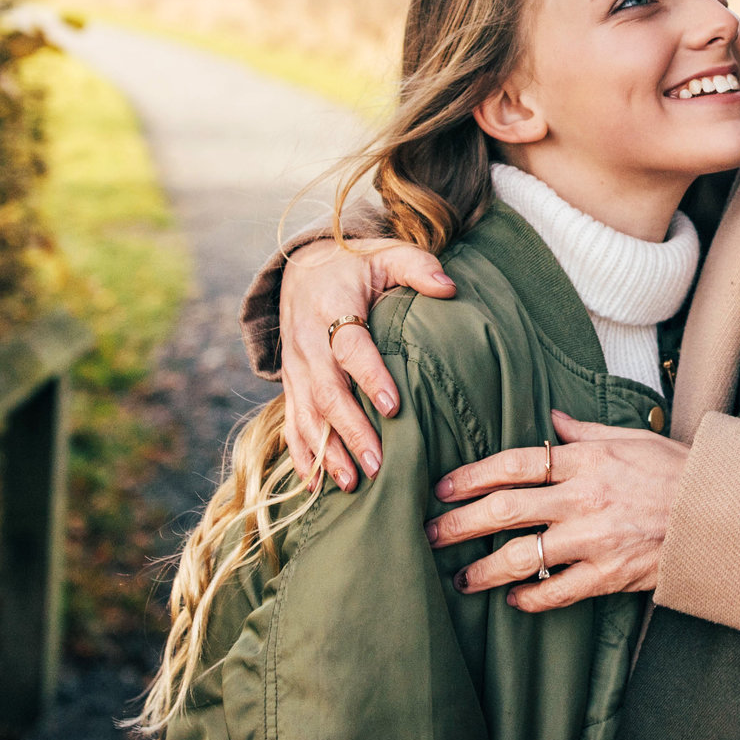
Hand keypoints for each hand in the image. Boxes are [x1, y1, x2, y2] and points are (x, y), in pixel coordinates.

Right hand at [276, 238, 454, 490]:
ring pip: (306, 414)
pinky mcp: (290, 384)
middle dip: (350, 430)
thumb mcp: (385, 254)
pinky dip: (300, 455)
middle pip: (326, 391)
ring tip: (351, 484)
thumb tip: (450, 288)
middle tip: (377, 463)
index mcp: (332, 307)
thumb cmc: (354, 265)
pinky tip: (314, 485)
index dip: (369, 376)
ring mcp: (294, 367)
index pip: (351, 346)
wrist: (301, 270)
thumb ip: (418, 267)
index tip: (393, 407)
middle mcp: (307, 341)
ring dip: (326, 451)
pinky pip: (290, 423)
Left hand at [426, 410, 688, 611]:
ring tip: (461, 579)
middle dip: (460, 524)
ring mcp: (593, 540)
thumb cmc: (677, 471)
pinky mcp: (608, 575)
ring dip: (484, 570)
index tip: (443, 487)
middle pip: (506, 510)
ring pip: (522, 557)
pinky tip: (514, 601)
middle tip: (429, 534)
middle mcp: (583, 499)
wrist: (720, 514)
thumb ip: (585, 431)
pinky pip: (557, 591)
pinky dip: (531, 598)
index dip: (473, 476)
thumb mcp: (632, 438)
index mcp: (585, 461)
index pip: (515, 464)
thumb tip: (552, 418)